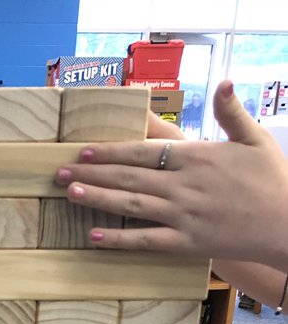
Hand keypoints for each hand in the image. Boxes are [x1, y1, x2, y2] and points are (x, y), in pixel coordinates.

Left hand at [54, 80, 287, 268]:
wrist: (287, 224)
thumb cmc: (272, 181)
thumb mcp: (254, 139)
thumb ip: (232, 112)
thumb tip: (224, 81)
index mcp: (197, 157)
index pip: (144, 151)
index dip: (111, 151)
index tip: (84, 150)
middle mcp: (184, 185)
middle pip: (129, 176)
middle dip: (91, 172)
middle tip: (58, 171)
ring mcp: (183, 215)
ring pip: (131, 205)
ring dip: (97, 198)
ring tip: (68, 192)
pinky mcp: (185, 242)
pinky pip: (145, 240)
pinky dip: (118, 238)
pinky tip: (93, 235)